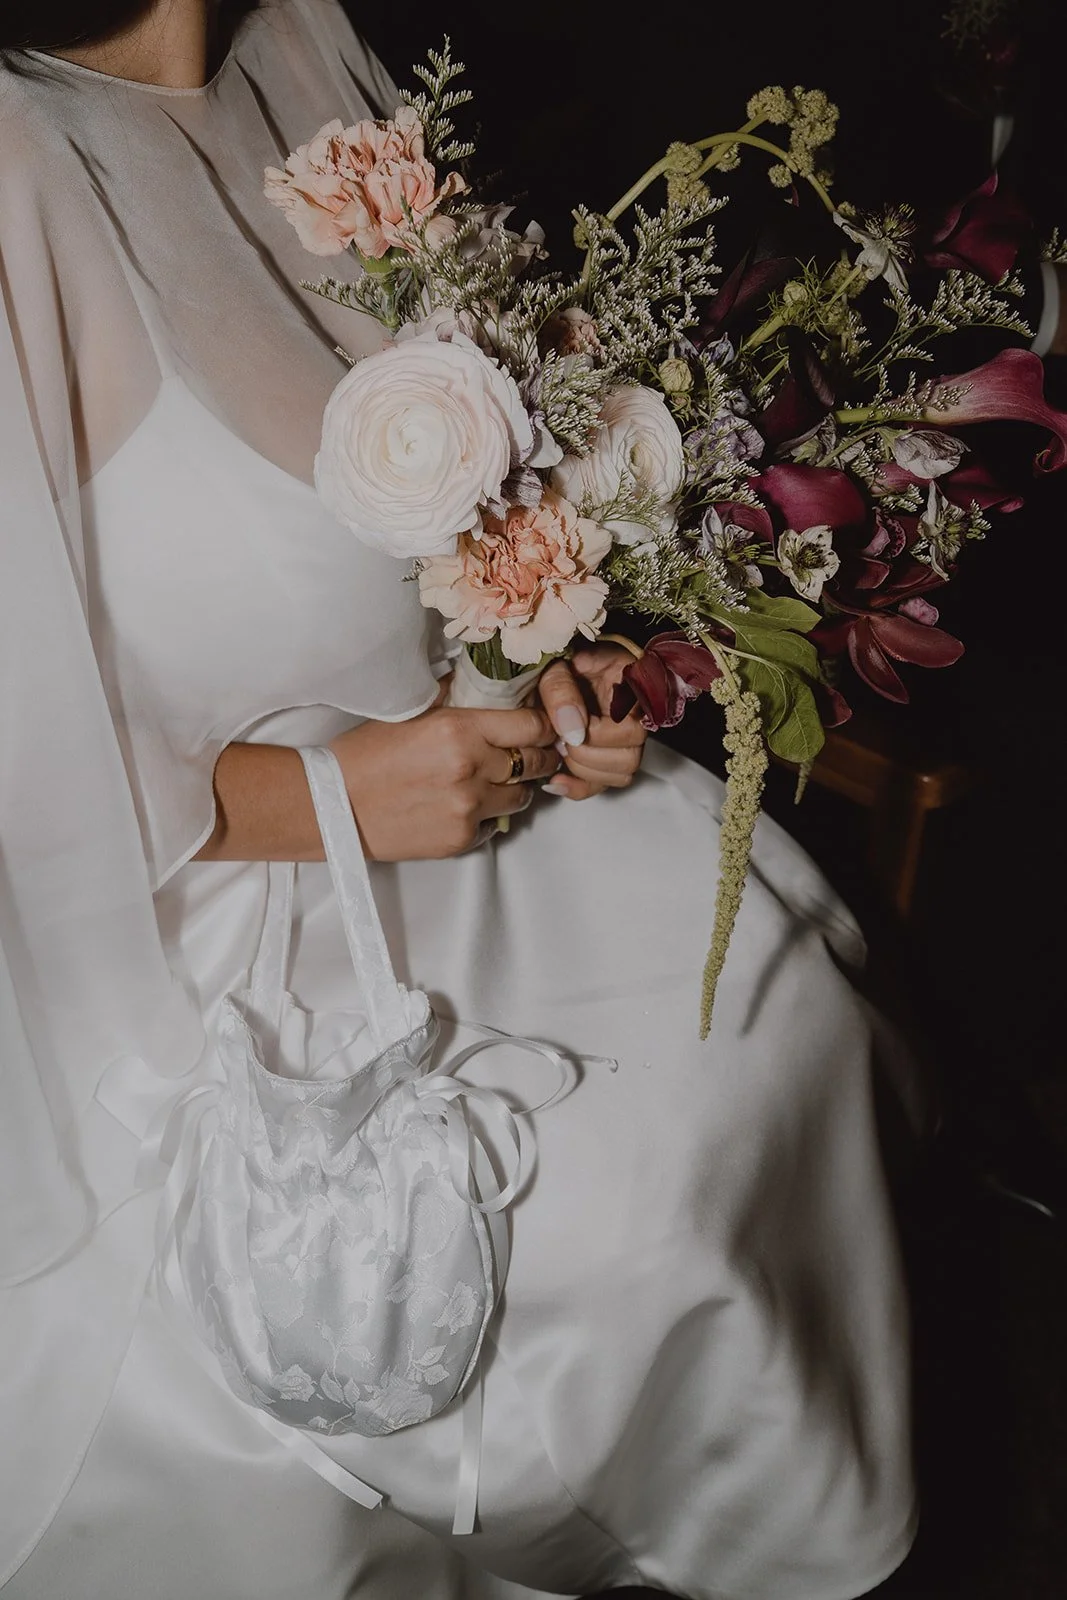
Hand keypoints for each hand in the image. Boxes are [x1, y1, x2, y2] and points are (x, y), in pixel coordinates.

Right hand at [330, 695, 560, 859]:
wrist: (332, 805)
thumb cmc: (365, 755)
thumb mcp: (411, 714)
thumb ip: (456, 703)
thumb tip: (489, 689)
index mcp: (459, 730)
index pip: (532, 726)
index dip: (543, 726)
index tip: (543, 727)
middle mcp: (471, 769)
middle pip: (535, 762)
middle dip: (539, 756)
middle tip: (535, 753)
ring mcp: (468, 808)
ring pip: (522, 797)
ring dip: (515, 787)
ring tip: (495, 781)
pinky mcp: (461, 838)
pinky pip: (495, 824)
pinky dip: (488, 814)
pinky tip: (464, 805)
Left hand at [537, 646, 647, 799]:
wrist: (553, 668)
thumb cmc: (560, 661)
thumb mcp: (555, 664)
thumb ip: (561, 690)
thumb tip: (572, 729)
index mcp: (632, 690)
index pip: (632, 728)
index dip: (597, 734)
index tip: (567, 723)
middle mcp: (637, 720)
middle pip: (630, 759)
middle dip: (587, 754)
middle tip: (560, 737)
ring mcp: (625, 742)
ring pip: (621, 776)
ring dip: (583, 769)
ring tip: (559, 748)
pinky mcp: (608, 758)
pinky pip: (602, 786)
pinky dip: (577, 787)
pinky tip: (556, 779)